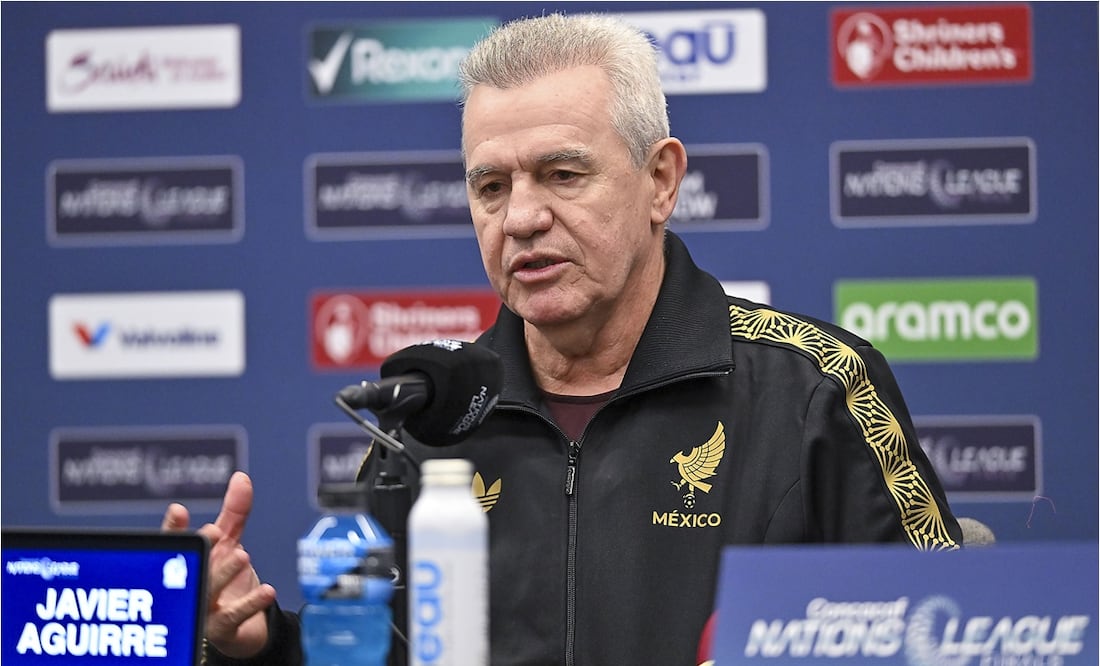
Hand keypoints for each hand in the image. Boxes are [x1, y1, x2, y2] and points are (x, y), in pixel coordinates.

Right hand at [162, 471, 277, 658]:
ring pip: (208, 591)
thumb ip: (233, 513)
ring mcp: (201, 609)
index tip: (179, 510)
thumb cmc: (225, 580)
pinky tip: (268, 590)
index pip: (175, 544)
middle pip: (189, 567)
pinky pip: (232, 618)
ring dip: (223, 573)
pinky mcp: (220, 630)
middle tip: (211, 531)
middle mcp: (188, 586)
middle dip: (198, 549)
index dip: (174, 528)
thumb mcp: (230, 543)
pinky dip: (250, 603)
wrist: (240, 626)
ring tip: (243, 556)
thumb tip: (242, 477)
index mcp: (186, 562)